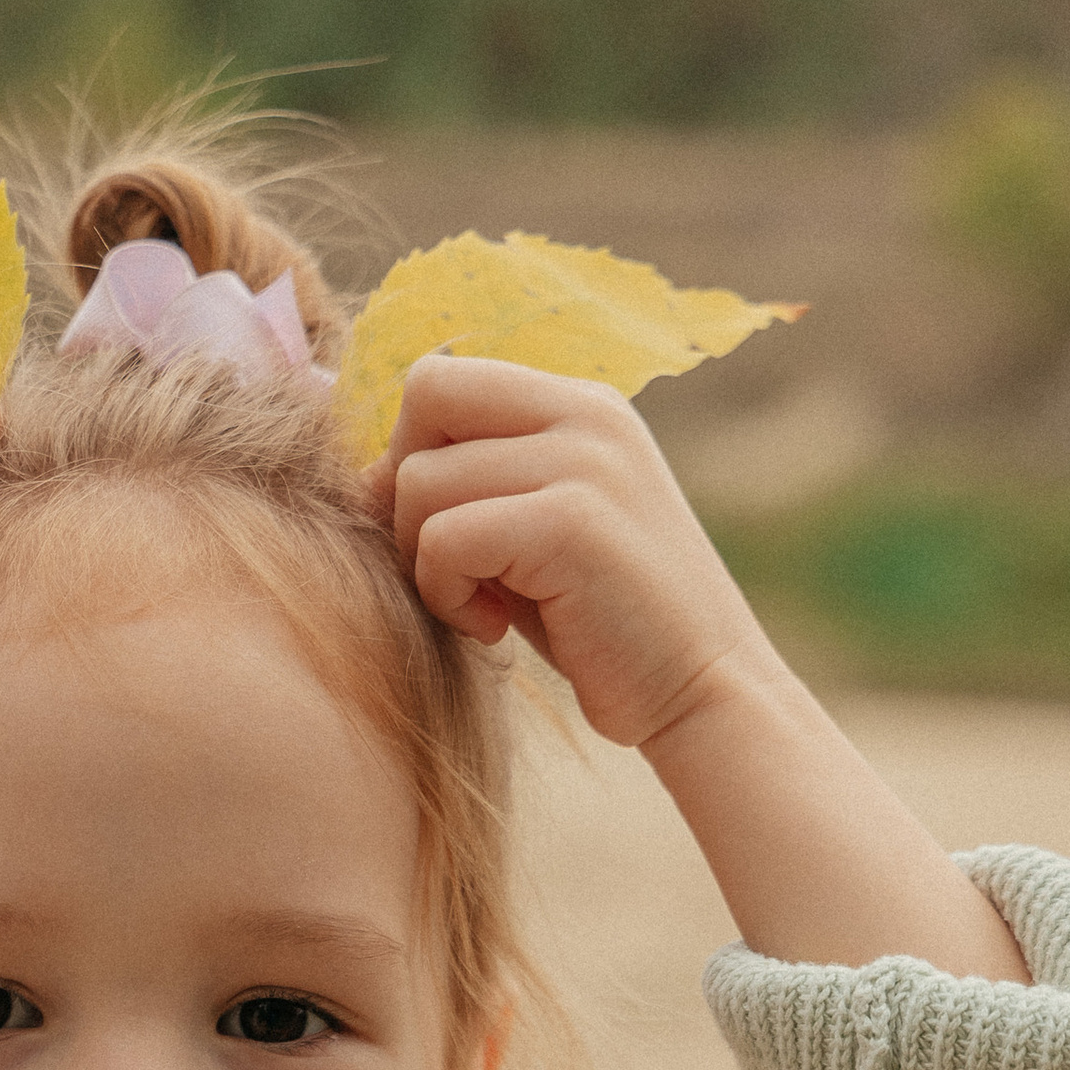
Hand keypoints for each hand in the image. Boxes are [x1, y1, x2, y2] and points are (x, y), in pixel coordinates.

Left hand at [372, 353, 1027, 979]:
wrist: (704, 694)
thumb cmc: (608, 630)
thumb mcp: (541, 536)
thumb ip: (479, 488)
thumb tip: (365, 477)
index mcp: (581, 406)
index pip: (445, 375)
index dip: (411, 450)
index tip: (438, 534)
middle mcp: (585, 414)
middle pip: (424, 397)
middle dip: (406, 490)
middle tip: (446, 567)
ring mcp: (583, 461)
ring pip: (421, 479)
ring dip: (425, 560)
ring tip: (480, 608)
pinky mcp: (571, 521)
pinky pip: (444, 537)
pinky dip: (444, 594)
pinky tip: (493, 630)